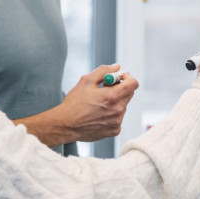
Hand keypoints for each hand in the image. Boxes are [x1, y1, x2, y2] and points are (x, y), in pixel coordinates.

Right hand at [18, 65, 138, 145]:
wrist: (66, 125)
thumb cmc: (74, 102)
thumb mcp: (86, 81)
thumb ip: (104, 71)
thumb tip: (117, 67)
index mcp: (112, 97)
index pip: (133, 84)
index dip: (128, 77)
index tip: (119, 77)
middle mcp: (117, 111)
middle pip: (130, 94)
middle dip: (121, 88)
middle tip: (106, 88)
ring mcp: (117, 122)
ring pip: (123, 105)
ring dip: (115, 101)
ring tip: (98, 103)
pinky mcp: (115, 131)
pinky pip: (118, 117)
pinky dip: (112, 113)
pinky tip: (98, 114)